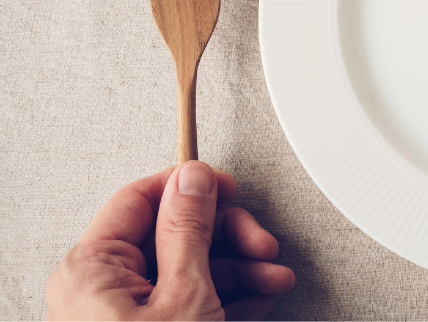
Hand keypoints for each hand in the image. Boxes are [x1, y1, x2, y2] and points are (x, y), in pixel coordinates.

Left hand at [46, 161, 294, 319]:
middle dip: (227, 238)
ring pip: (186, 269)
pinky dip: (226, 297)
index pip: (140, 199)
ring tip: (273, 281)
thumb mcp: (185, 294)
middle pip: (170, 234)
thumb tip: (192, 179)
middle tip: (262, 246)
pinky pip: (185, 300)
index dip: (190, 188)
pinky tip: (256, 302)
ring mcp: (123, 315)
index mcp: (93, 268)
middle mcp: (100, 288)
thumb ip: (188, 229)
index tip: (230, 188)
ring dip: (238, 270)